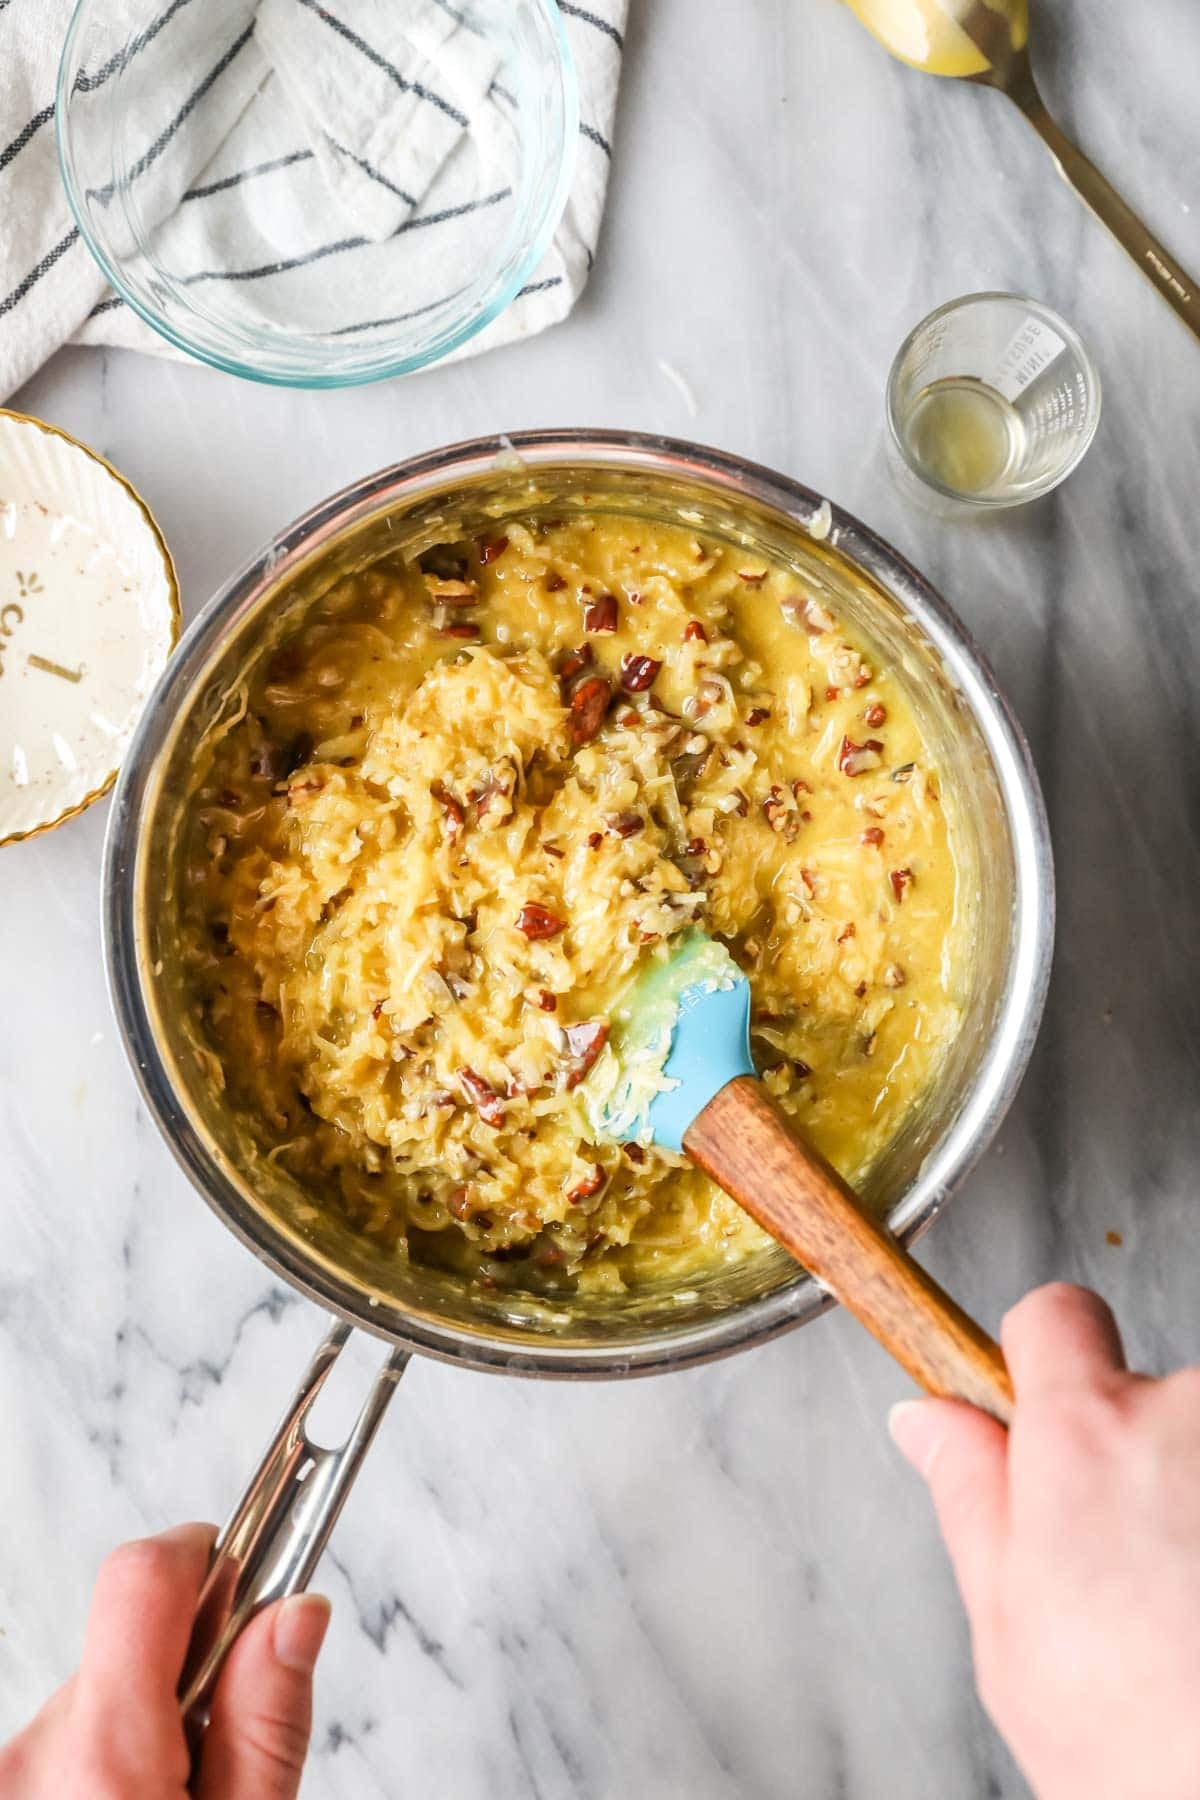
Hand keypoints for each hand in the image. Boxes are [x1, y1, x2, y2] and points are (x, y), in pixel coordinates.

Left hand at [0, 1523, 329, 1798]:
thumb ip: (267, 1722)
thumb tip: (298, 1609)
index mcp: (104, 1751)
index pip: (144, 1573)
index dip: (209, 1555)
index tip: (258, 1570)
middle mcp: (37, 1748)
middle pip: (133, 1633)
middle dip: (194, 1661)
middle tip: (232, 1736)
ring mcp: (12, 1769)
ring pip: (104, 1683)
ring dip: (150, 1714)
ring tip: (182, 1793)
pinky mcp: (8, 1780)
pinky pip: (69, 1729)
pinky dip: (109, 1750)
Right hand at [890, 1282, 1199, 1799]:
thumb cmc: (1143, 1750)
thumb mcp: (1009, 1635)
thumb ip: (971, 1499)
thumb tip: (927, 1422)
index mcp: (1083, 1436)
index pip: (1053, 1314)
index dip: (1040, 1360)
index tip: (1041, 1410)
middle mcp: (1185, 1413)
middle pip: (1144, 1394)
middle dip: (1136, 1460)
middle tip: (1133, 1572)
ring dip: (1199, 1498)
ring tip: (1193, 1609)